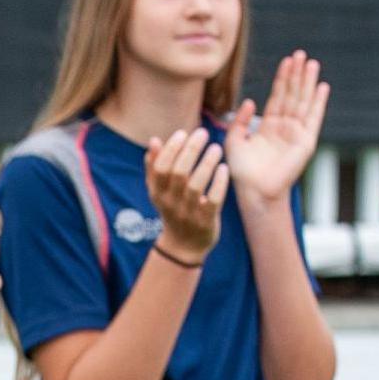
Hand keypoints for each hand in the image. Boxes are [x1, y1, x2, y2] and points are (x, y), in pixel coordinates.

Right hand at [144, 128, 229, 263]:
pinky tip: (224, 168)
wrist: (183, 246)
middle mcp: (171, 203)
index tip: (183, 133)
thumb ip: (154, 167)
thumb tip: (154, 140)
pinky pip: (213, 201)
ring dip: (207, 163)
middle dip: (191, 150)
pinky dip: (219, 183)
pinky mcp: (206, 221)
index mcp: (157, 193)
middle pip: (179, 173)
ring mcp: (188, 213)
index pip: (161, 167)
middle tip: (203, 133)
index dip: (171, 149)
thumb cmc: (173, 210)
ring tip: (216, 148)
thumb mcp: (159, 191)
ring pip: (196, 186)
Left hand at [224, 51, 329, 210]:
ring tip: (312, 63)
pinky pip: (313, 118)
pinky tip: (322, 87)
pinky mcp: (305, 142)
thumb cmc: (242, 172)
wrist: (255, 191)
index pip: (278, 97)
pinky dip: (318, 102)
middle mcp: (285, 128)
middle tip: (301, 54)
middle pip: (292, 95)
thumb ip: (239, 121)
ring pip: (303, 102)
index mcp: (269, 126)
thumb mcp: (234, 141)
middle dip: (297, 75)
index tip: (287, 60)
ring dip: (308, 82)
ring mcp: (297, 134)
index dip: (282, 78)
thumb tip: (250, 101)